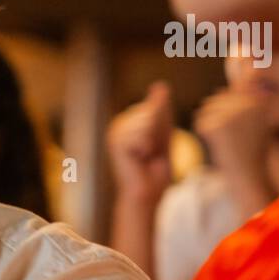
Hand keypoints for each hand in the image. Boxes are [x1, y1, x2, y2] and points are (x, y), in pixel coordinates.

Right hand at [107, 81, 173, 203]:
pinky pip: (141, 134)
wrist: (148, 194)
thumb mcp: (163, 134)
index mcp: (129, 122)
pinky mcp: (116, 143)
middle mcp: (118, 125)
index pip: (152, 107)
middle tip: (149, 153)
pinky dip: (146, 147)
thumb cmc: (156, 169)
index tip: (154, 147)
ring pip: (146, 122)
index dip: (161, 126)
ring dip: (152, 141)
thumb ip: (161, 110)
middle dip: (157, 132)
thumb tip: (161, 85)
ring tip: (144, 156)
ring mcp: (115, 134)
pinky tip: (139, 158)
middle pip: (149, 112)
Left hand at [193, 89, 269, 186]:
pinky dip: (204, 133)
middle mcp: (248, 102)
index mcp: (258, 100)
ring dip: (209, 124)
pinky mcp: (220, 124)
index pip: (229, 93)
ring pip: (206, 109)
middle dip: (215, 118)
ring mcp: (234, 112)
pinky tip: (218, 144)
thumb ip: (242, 102)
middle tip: (228, 137)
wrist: (249, 174)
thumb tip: (224, 86)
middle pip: (216, 100)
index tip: (234, 131)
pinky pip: (200, 121)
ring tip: (225, 140)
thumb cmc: (250, 151)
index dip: (225, 113)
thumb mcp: (253, 122)